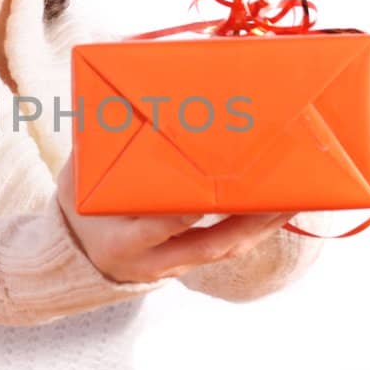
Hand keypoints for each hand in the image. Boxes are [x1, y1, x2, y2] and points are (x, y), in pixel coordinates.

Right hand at [54, 151, 298, 283]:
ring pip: (225, 250)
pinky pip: (226, 248)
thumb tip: (114, 102)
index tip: (208, 193)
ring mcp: (174, 267)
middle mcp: (151, 262)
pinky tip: (276, 208)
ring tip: (292, 199)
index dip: (184, 213)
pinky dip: (253, 229)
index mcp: (121, 241)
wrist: (78, 256)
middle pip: (208, 245)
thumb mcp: (77, 181)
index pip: (158, 228)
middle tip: (277, 195)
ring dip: (262, 226)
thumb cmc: (80, 208)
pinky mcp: (189, 265)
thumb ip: (95, 149)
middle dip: (246, 222)